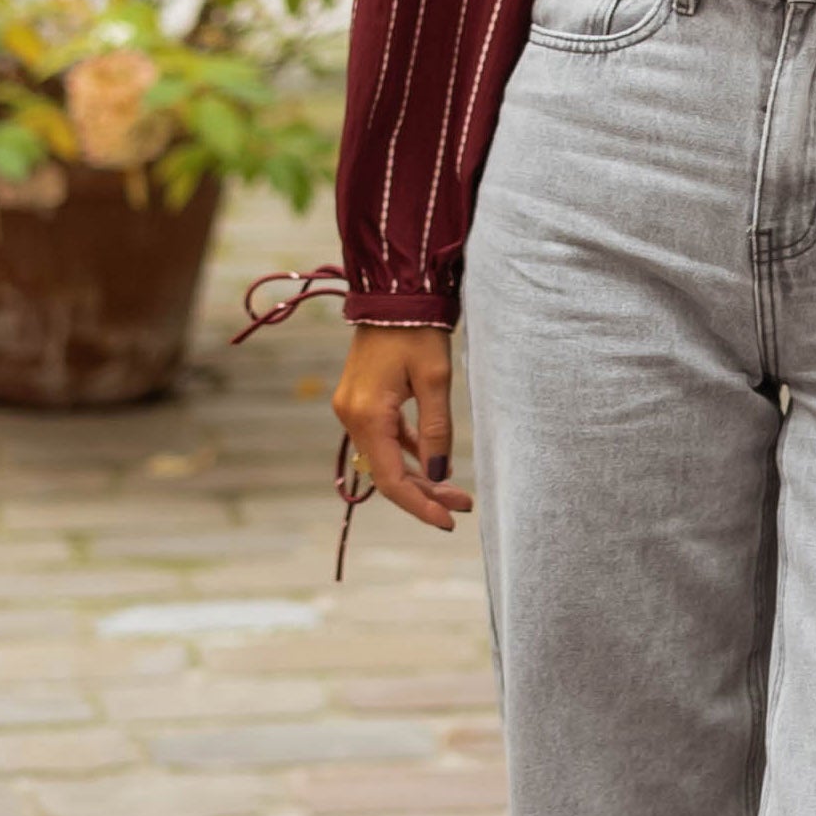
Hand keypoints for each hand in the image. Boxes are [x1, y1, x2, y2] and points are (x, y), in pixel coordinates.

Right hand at [332, 323, 474, 533]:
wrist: (393, 294)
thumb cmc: (417, 331)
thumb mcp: (436, 380)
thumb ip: (437, 430)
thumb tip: (440, 473)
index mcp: (368, 415)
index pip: (391, 479)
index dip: (419, 505)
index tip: (449, 521)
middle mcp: (351, 416)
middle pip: (387, 472)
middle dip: (425, 493)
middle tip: (463, 505)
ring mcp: (352, 408)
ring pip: (385, 457)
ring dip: (418, 475)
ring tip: (456, 490)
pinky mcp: (360, 400)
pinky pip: (383, 438)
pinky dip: (407, 453)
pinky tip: (432, 462)